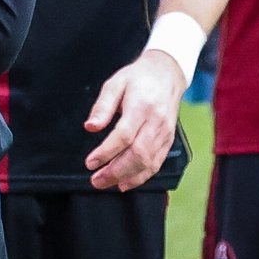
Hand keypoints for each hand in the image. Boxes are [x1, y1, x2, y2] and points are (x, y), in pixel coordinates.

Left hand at [84, 49, 186, 190]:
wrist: (166, 74)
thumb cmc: (138, 78)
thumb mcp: (114, 84)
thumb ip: (102, 107)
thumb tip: (90, 127)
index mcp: (141, 107)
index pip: (124, 136)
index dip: (106, 152)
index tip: (90, 162)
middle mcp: (156, 122)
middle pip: (137, 154)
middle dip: (116, 171)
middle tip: (96, 180)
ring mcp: (165, 133)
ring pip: (149, 162)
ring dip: (127, 177)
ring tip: (108, 184)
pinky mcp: (168, 140)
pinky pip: (157, 163)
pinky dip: (142, 176)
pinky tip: (127, 182)